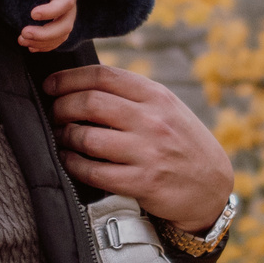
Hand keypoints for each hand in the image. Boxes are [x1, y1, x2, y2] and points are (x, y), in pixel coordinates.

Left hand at [19, 0, 78, 52]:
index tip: (32, 13)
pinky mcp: (59, 24)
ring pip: (60, 36)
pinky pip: (56, 40)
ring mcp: (66, 17)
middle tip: (22, 33)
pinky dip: (44, 46)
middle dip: (44, 33)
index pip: (66, 3)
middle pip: (64, 26)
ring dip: (42, 42)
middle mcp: (71, 7)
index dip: (51, 10)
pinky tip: (30, 47)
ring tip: (21, 40)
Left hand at [42, 63, 234, 230]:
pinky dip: (74, 164)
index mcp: (157, 96)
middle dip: (61, 107)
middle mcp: (153, 120)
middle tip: (54, 113)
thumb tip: (84, 85)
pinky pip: (94, 172)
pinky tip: (70, 160)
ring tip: (62, 137)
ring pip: (87, 138)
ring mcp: (148, 152)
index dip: (69, 78)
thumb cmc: (182, 143)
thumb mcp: (168, 109)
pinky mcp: (142, 182)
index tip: (51, 85)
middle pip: (90, 103)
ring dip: (65, 137)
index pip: (103, 76)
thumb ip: (134, 96)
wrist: (212, 186)